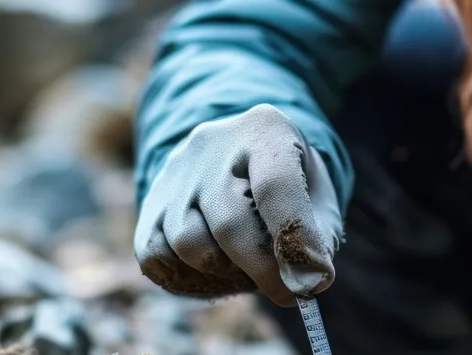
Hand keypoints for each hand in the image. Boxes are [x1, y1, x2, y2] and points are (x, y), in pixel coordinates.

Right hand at [134, 104, 343, 306]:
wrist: (236, 162)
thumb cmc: (288, 186)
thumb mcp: (317, 195)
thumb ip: (319, 236)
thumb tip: (308, 280)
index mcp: (264, 129)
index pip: (276, 185)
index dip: (295, 241)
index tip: (311, 283)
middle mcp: (211, 144)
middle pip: (230, 223)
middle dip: (263, 270)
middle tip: (289, 294)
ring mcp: (174, 173)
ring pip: (188, 243)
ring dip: (223, 270)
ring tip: (245, 264)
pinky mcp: (151, 203)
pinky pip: (155, 256)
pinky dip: (186, 275)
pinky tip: (214, 266)